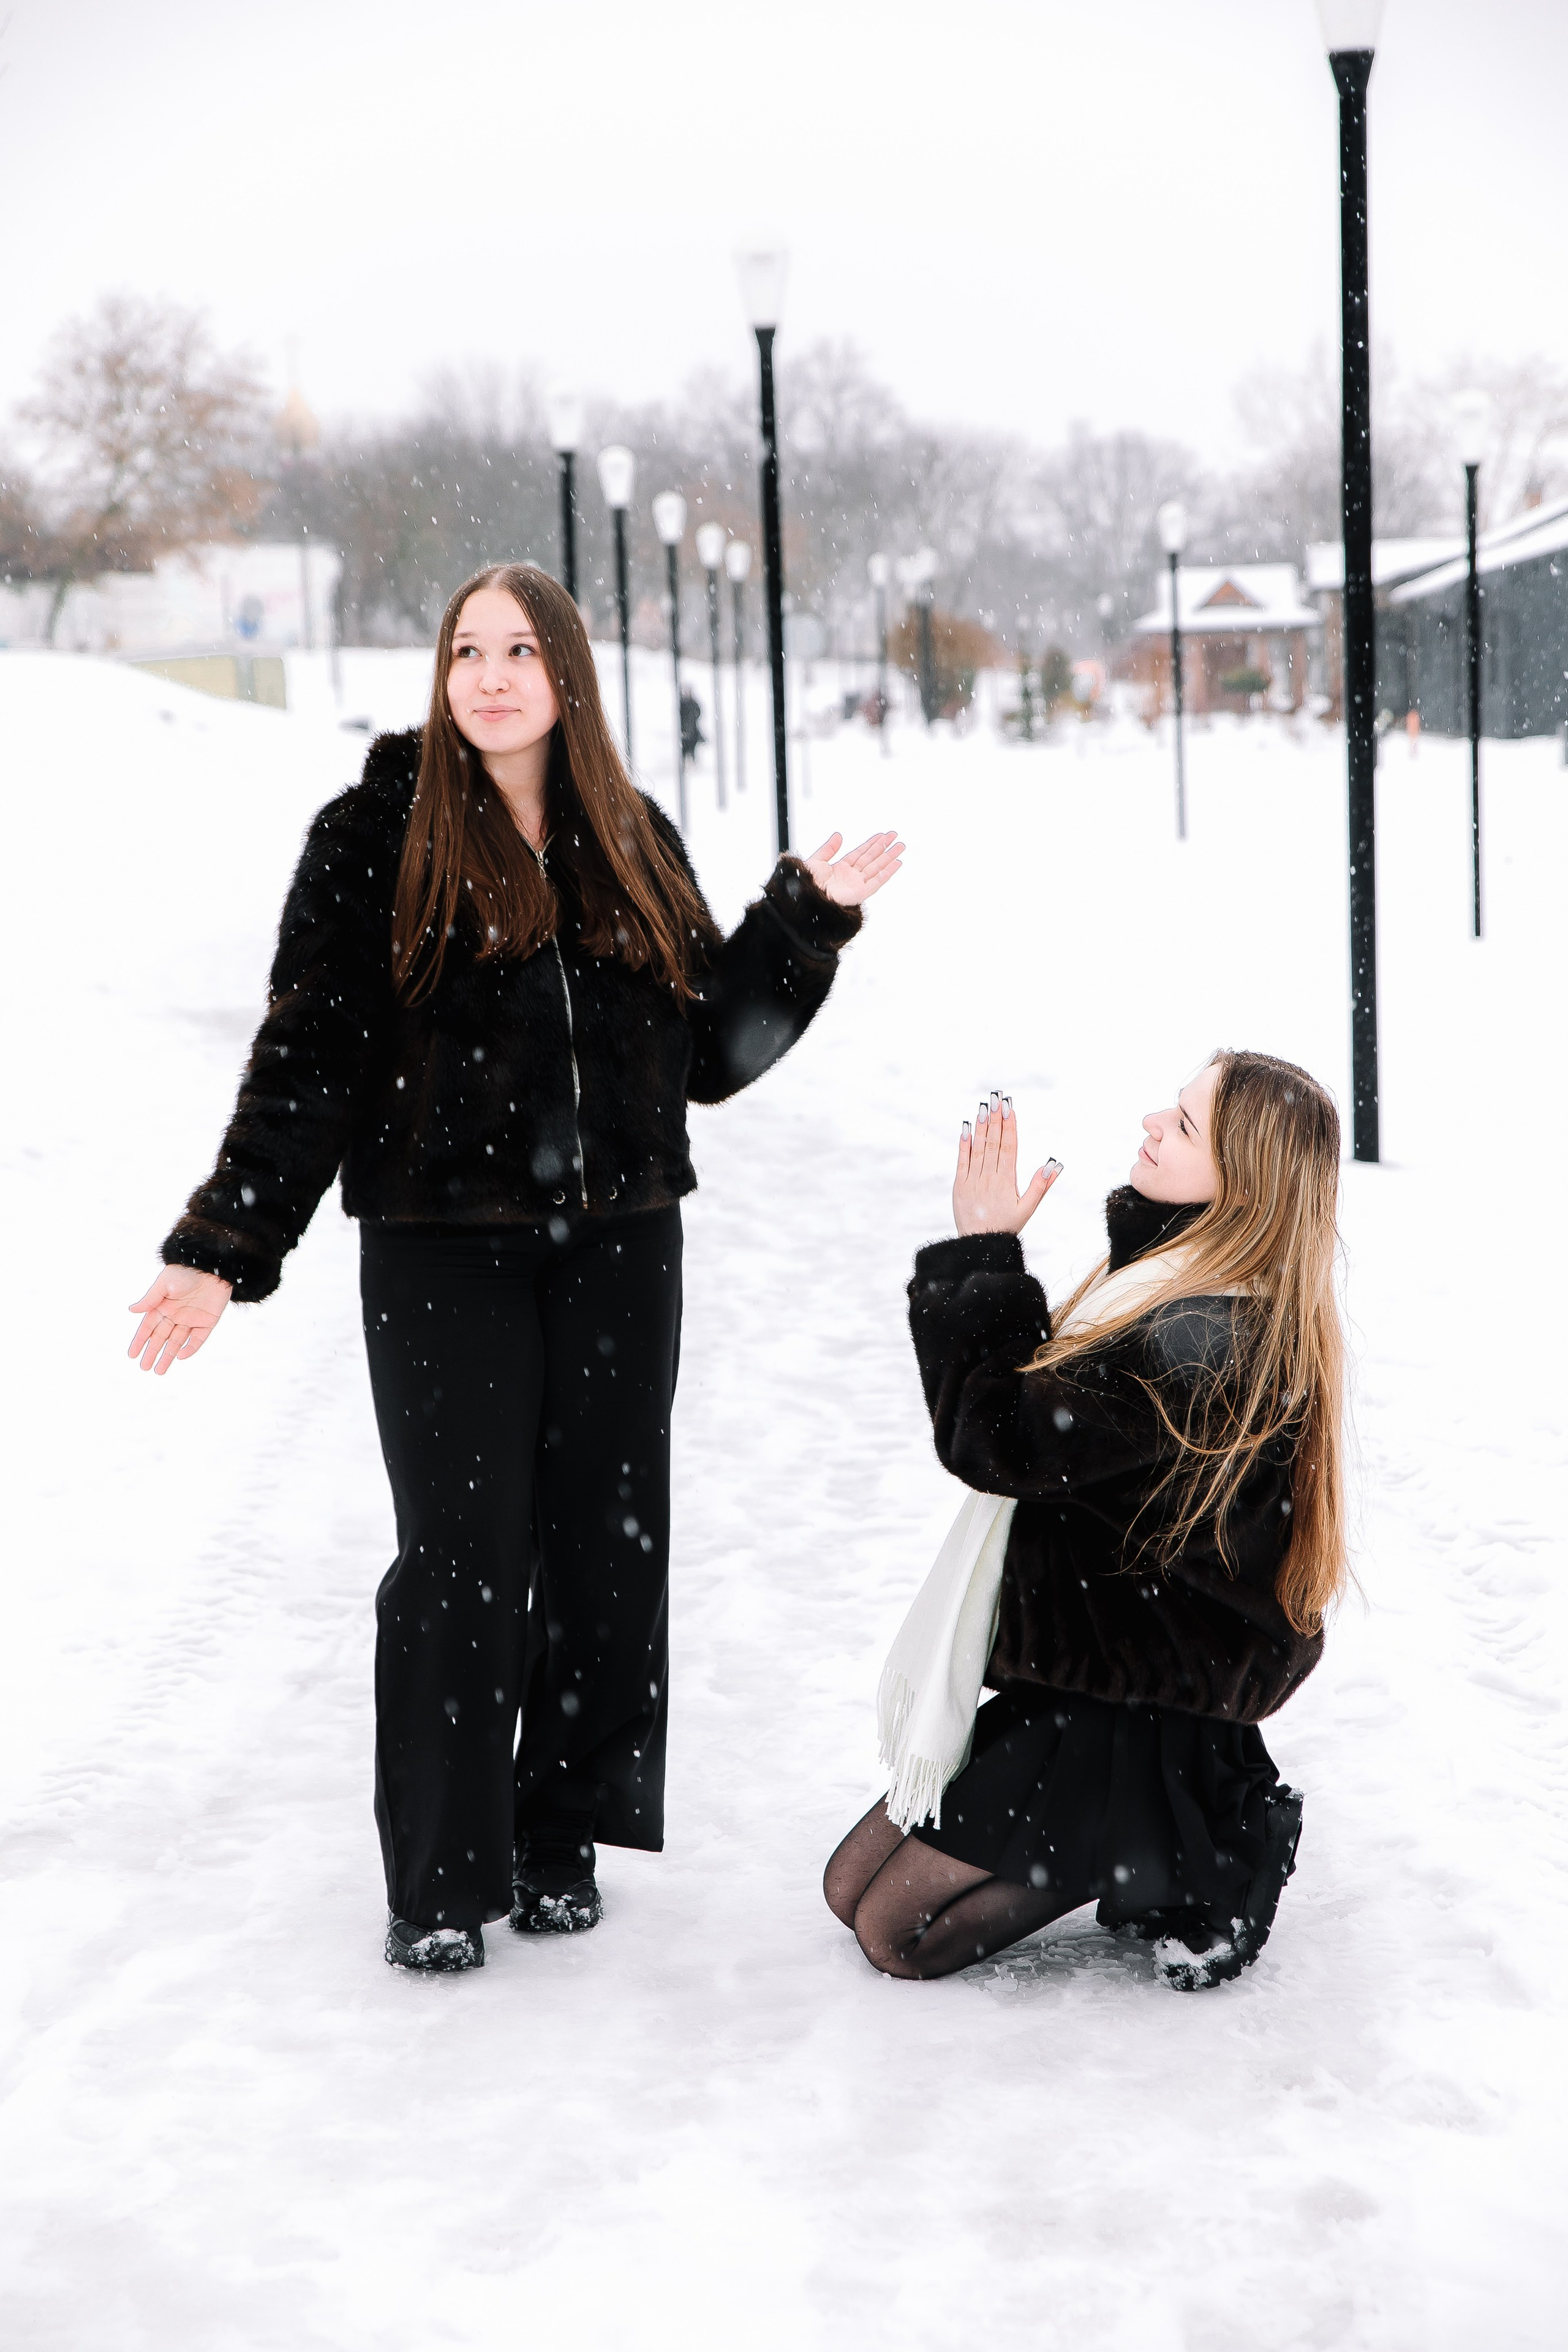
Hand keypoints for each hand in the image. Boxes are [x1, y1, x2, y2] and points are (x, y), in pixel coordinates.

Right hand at [128, 1265, 232, 1374]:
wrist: (214, 1267)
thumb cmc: (186, 1271)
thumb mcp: (165, 1283)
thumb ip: (150, 1299)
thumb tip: (132, 1310)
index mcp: (162, 1306)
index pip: (148, 1327)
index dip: (140, 1341)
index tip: (132, 1355)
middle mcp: (175, 1315)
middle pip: (161, 1338)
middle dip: (152, 1353)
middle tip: (144, 1367)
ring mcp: (191, 1319)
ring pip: (176, 1342)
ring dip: (168, 1356)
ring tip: (159, 1371)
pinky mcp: (207, 1322)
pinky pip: (197, 1339)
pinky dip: (190, 1348)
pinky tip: (180, 1356)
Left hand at [802, 829, 904, 906]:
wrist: (807, 897)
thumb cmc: (807, 883)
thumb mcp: (817, 860)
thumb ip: (828, 848)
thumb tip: (839, 835)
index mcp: (841, 868)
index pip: (861, 853)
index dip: (872, 843)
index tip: (882, 835)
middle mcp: (851, 876)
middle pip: (871, 858)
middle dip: (884, 848)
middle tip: (895, 837)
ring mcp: (857, 884)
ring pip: (877, 867)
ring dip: (889, 857)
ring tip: (901, 847)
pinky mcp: (860, 893)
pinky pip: (877, 882)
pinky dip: (887, 873)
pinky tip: (896, 864)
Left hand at [952, 1092, 1060, 1236]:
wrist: (979, 1244)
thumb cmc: (1006, 1226)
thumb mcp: (1028, 1209)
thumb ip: (1040, 1186)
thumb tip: (1053, 1165)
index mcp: (1006, 1182)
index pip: (1009, 1148)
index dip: (1010, 1126)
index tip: (1011, 1107)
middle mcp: (989, 1178)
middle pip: (994, 1143)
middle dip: (997, 1119)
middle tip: (998, 1098)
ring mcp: (972, 1180)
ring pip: (978, 1148)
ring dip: (982, 1126)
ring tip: (985, 1107)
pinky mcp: (959, 1185)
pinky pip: (962, 1160)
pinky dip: (964, 1143)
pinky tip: (967, 1127)